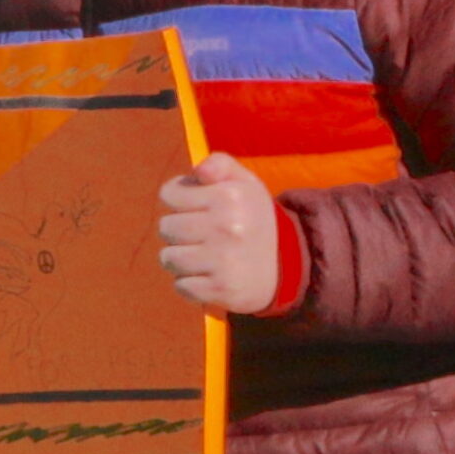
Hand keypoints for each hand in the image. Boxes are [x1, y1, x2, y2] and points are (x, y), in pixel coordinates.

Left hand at [156, 153, 278, 314]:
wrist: (289, 265)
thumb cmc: (253, 218)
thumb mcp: (244, 182)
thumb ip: (219, 163)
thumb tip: (198, 170)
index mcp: (229, 196)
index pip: (169, 194)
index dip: (177, 199)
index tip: (193, 206)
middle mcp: (227, 227)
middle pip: (166, 228)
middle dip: (177, 230)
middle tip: (199, 234)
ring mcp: (223, 261)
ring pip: (168, 258)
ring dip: (179, 258)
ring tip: (200, 255)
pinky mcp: (221, 290)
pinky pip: (181, 286)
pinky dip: (189, 283)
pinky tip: (208, 275)